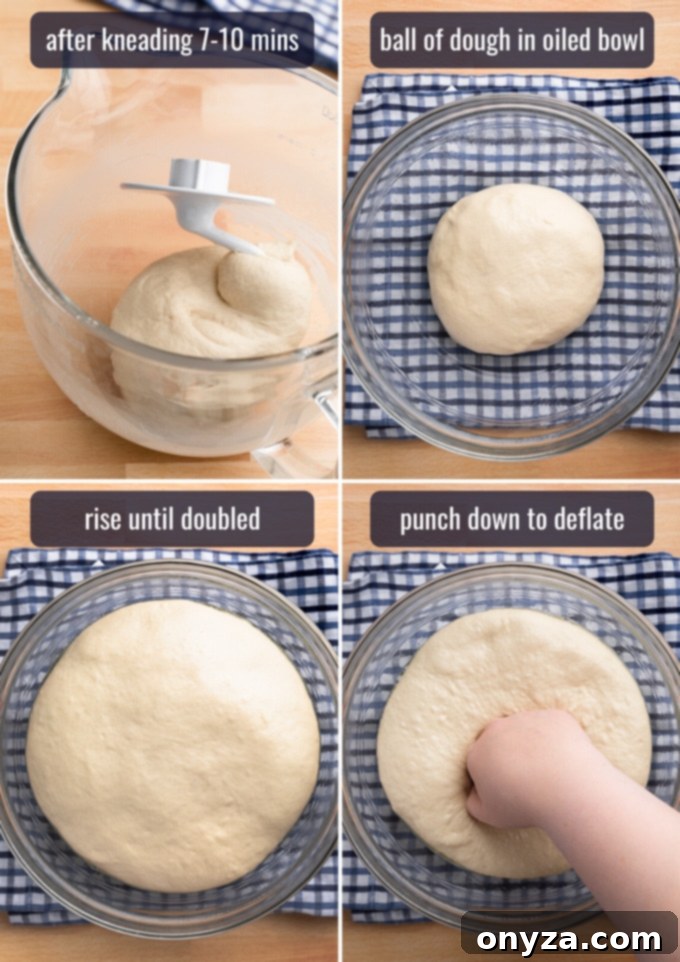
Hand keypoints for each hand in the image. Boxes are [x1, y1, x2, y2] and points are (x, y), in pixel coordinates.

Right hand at [466, 709, 602, 829]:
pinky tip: (564, 759)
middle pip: (500, 739)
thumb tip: (474, 794)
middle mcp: (497, 729)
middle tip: (527, 777)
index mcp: (477, 752)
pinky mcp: (552, 716)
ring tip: (549, 770)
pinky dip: (557, 739)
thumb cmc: (526, 805)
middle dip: (508, 754)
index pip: (480, 760)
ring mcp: (525, 718)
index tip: (508, 789)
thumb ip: (474, 803)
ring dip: (533, 744)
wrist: (567, 789)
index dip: (492, 776)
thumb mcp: (490, 815)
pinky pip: (553, 726)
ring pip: (527, 730)